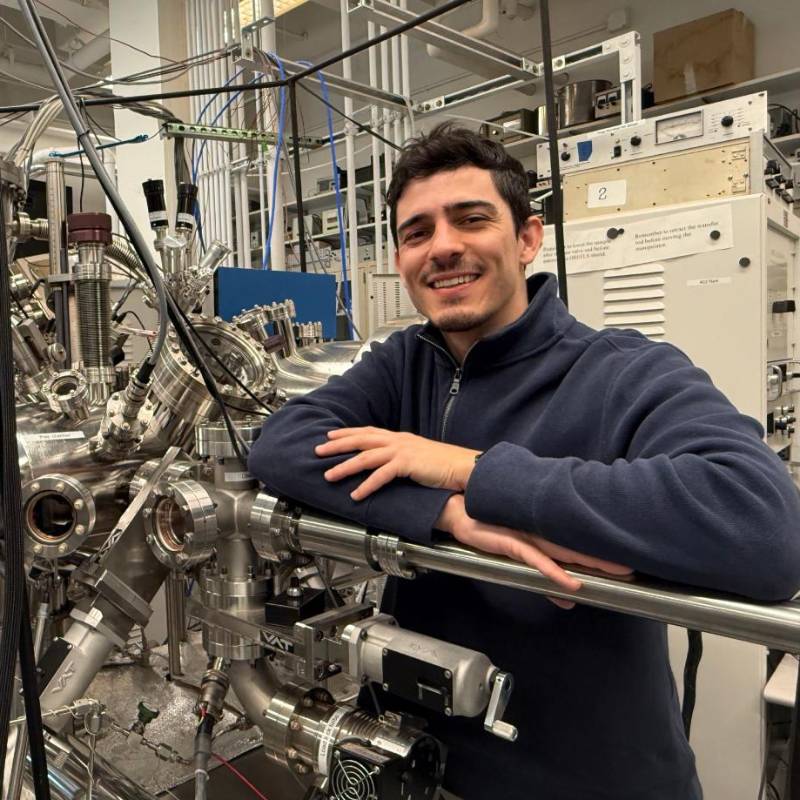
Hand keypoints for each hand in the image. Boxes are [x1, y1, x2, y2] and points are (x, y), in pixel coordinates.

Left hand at [315, 427, 480, 500]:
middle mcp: (398, 441)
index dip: (348, 433)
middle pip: (361, 440)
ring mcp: (403, 451)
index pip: (368, 432)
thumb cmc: (445, 465)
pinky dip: (367, 485)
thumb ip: (402, 458)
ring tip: (329, 475)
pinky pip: (382, 475)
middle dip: (337, 445)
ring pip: (366, 457)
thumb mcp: (419, 457)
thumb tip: (388, 464)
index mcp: (400, 438)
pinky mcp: (408, 464)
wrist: (463, 466)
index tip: (330, 435)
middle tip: (318, 451)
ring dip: (345, 466)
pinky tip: (356, 494)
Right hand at [436, 495, 632, 608]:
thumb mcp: (519, 557)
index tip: (627, 558)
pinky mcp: (510, 542)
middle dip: (606, 558)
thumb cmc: (488, 528)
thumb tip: (569, 598)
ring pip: (565, 550)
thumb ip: (544, 577)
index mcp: (545, 531)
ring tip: (616, 571)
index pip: (579, 542)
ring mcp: (526, 534)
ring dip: (590, 562)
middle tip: (633, 568)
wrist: (458, 509)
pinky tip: (571, 582)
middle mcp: (540, 530)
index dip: (602, 550)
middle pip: (579, 546)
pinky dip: (553, 572)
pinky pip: (535, 559)